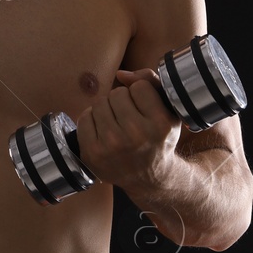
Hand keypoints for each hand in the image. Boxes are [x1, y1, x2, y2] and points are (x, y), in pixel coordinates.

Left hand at [73, 68, 180, 189]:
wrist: (148, 178)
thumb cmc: (158, 139)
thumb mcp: (168, 111)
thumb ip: (151, 82)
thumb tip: (120, 74)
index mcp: (160, 124)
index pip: (139, 86)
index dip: (141, 93)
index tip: (145, 108)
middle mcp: (136, 136)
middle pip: (117, 93)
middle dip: (122, 100)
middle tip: (129, 117)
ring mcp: (112, 146)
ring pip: (100, 103)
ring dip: (107, 108)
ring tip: (117, 123)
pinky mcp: (93, 153)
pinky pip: (84, 117)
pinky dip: (92, 119)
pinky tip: (104, 130)